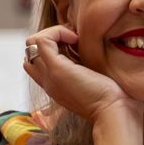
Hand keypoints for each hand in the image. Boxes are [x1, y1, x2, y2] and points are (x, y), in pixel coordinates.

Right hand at [24, 26, 142, 126]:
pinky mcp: (56, 69)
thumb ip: (83, 69)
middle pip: (30, 51)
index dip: (50, 47)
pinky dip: (57, 32)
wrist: (113, 112)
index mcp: (54, 85)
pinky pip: (42, 40)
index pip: (35, 62)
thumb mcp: (92, 80)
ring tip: (74, 40)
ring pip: (32, 43)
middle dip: (50, 38)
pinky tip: (76, 39)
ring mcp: (49, 75)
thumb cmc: (111, 98)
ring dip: (53, 33)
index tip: (74, 45)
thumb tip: (85, 49)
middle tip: (73, 40)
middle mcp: (46, 81)